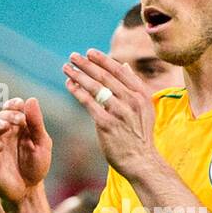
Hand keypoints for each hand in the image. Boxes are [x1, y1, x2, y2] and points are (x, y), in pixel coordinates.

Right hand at [0, 97, 51, 203]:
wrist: (29, 191)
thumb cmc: (36, 166)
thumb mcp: (42, 144)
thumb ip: (36, 123)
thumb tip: (31, 99)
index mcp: (18, 127)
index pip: (11, 108)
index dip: (14, 104)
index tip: (20, 105)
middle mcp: (5, 134)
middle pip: (1, 116)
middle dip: (9, 114)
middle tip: (20, 120)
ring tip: (6, 126)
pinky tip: (0, 147)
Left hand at [63, 50, 157, 180]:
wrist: (141, 160)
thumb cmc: (140, 135)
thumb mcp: (145, 108)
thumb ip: (134, 87)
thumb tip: (124, 65)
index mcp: (141, 94)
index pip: (119, 71)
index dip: (103, 60)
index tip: (90, 52)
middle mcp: (131, 101)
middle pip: (105, 76)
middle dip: (86, 64)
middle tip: (73, 56)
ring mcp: (119, 112)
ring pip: (95, 87)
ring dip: (78, 75)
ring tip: (66, 68)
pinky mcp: (106, 124)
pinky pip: (89, 103)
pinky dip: (78, 92)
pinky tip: (69, 85)